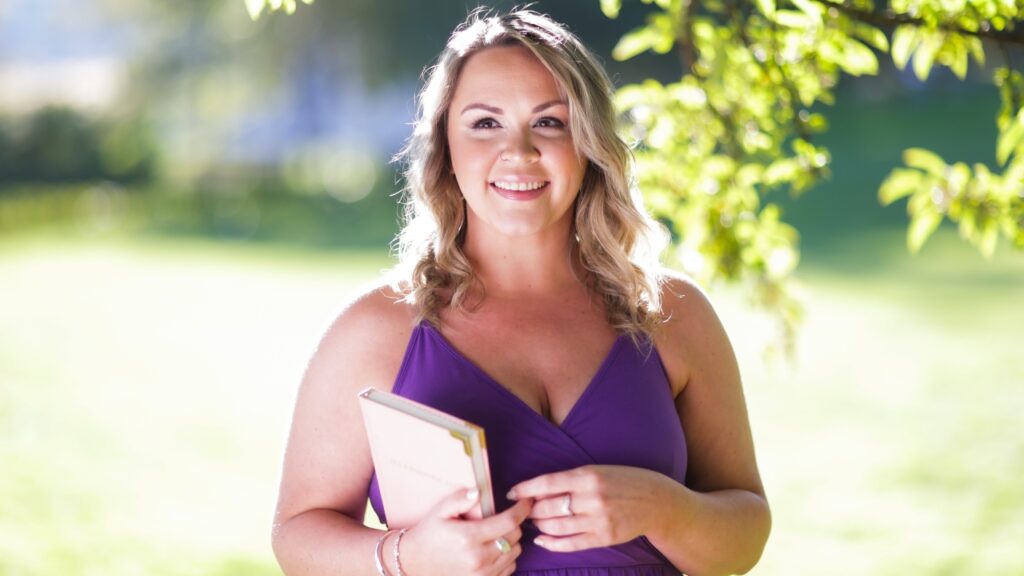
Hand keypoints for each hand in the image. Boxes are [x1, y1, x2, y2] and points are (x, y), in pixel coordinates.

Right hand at [400, 487, 533, 575]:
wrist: (414, 563)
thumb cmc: (429, 534)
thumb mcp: (439, 512)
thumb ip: (459, 500)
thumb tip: (478, 492)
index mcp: (469, 537)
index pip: (509, 521)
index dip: (523, 509)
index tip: (527, 501)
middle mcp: (478, 558)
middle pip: (515, 537)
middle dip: (514, 524)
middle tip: (504, 517)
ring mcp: (482, 574)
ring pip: (515, 553)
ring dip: (511, 541)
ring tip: (496, 534)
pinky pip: (509, 569)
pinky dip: (507, 558)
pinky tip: (493, 550)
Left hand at [507, 465, 672, 552]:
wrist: (656, 501)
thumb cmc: (623, 481)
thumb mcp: (598, 470)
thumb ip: (570, 479)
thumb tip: (538, 490)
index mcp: (588, 476)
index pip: (547, 482)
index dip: (525, 488)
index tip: (511, 493)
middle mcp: (592, 497)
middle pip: (548, 507)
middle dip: (531, 510)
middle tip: (525, 510)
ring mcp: (598, 520)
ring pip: (556, 527)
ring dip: (540, 526)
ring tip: (535, 523)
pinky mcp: (604, 537)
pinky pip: (571, 544)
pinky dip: (552, 544)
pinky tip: (543, 540)